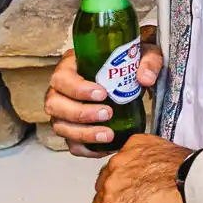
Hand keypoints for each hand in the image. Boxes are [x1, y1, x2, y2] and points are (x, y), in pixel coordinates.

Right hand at [45, 42, 163, 157]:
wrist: (131, 78)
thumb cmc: (129, 62)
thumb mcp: (142, 54)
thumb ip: (148, 61)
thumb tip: (145, 79)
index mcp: (71, 66)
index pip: (62, 77)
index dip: (78, 88)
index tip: (102, 94)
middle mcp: (60, 90)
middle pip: (55, 104)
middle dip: (81, 112)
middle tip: (108, 113)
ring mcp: (63, 111)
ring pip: (60, 126)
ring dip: (83, 133)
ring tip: (108, 134)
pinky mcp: (72, 129)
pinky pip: (71, 143)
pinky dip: (86, 148)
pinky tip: (105, 147)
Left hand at [88, 134, 191, 202]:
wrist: (191, 189)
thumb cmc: (190, 176)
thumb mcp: (170, 154)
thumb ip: (152, 162)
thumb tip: (154, 177)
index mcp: (133, 146)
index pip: (119, 165)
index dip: (128, 182)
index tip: (136, 191)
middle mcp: (117, 164)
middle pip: (106, 184)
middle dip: (118, 197)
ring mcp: (109, 188)